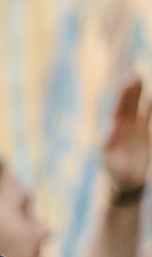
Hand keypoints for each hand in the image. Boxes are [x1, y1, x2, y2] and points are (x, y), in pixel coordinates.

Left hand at [103, 76, 150, 195]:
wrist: (127, 183)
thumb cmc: (117, 174)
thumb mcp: (112, 162)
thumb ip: (109, 145)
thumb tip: (109, 127)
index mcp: (112, 130)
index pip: (118, 109)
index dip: (122, 95)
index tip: (127, 81)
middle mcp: (121, 125)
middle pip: (126, 103)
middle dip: (130, 89)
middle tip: (133, 73)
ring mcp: (133, 127)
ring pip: (137, 105)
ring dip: (139, 92)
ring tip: (139, 76)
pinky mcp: (143, 131)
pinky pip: (147, 113)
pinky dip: (150, 105)